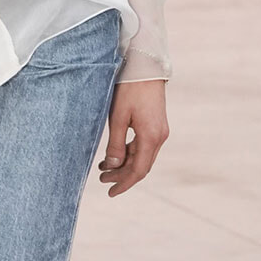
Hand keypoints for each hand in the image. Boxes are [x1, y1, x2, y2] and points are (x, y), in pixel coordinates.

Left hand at [98, 80, 168, 196]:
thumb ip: (115, 143)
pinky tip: (115, 153)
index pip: (138, 170)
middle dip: (121, 175)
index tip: (110, 192)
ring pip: (142, 157)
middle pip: (141, 166)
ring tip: (103, 168)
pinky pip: (144, 146)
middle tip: (101, 179)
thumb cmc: (129, 89)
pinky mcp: (157, 125)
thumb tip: (112, 166)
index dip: (124, 183)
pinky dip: (129, 153)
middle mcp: (159, 137)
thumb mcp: (118, 117)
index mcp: (151, 137)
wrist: (146, 67)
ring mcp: (160, 131)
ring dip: (124, 164)